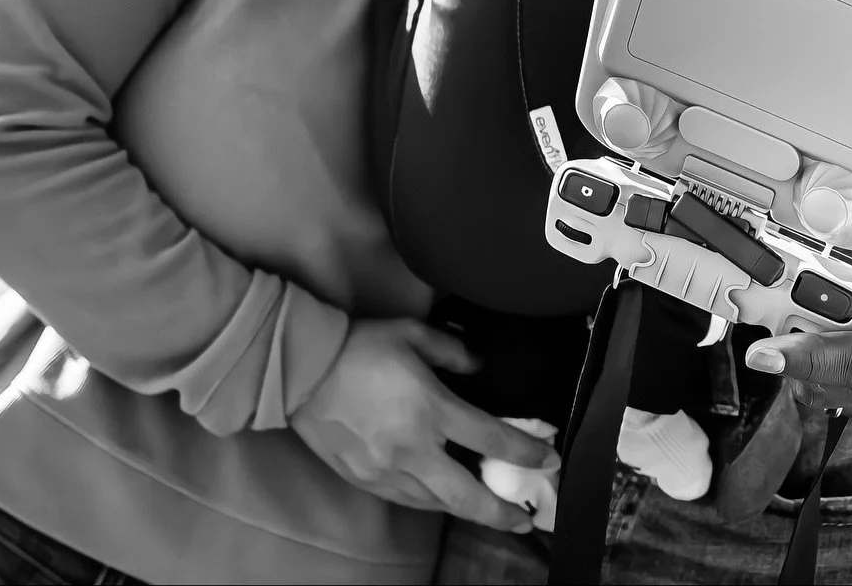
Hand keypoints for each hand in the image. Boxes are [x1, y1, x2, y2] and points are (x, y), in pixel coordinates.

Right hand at [292, 318, 559, 532]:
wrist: (303, 370)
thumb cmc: (361, 345)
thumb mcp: (414, 333)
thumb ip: (454, 351)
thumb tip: (479, 367)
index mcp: (431, 409)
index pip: (491, 439)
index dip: (526, 452)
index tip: (549, 458)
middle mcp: (414, 450)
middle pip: (468, 496)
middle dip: (501, 513)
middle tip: (524, 519)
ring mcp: (388, 472)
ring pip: (437, 505)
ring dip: (466, 509)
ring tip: (487, 509)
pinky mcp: (365, 481)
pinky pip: (408, 500)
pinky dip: (431, 501)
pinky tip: (440, 496)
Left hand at [744, 212, 851, 431]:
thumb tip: (818, 206)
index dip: (808, 358)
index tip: (761, 354)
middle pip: (834, 383)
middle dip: (794, 347)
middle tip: (772, 306)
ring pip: (828, 395)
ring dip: (808, 358)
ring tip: (825, 315)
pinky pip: (836, 398)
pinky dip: (823, 369)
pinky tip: (841, 336)